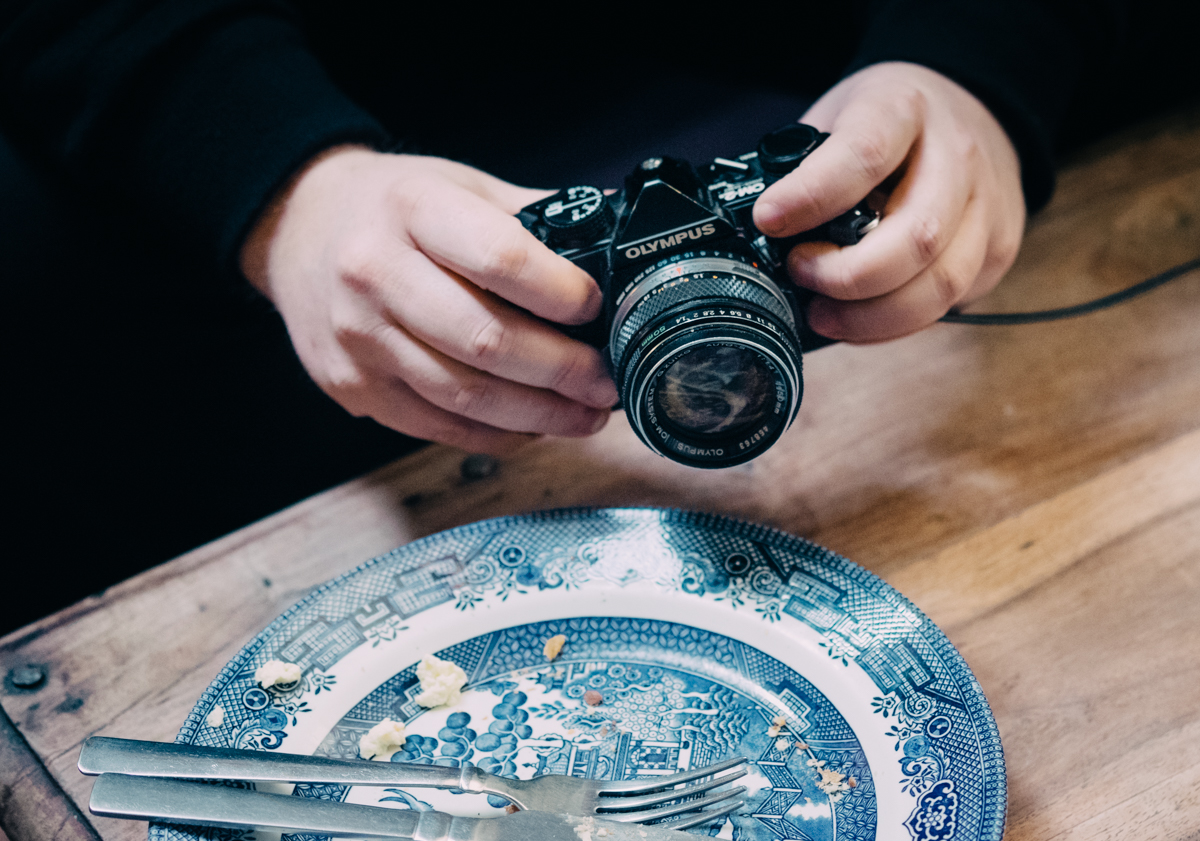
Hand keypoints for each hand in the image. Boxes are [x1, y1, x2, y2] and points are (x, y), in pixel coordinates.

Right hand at [240, 148, 616, 452]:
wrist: (298, 230)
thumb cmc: (390, 207)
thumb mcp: (459, 185)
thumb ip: (530, 217)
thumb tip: (610, 243)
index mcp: (412, 210)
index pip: (499, 259)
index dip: (560, 293)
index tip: (595, 308)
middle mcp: (375, 274)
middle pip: (485, 341)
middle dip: (561, 371)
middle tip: (604, 382)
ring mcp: (358, 338)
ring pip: (464, 396)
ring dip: (539, 415)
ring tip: (584, 414)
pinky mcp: (353, 386)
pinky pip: (437, 425)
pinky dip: (494, 433)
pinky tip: (531, 426)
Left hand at [752, 62, 1025, 341]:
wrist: (971, 109)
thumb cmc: (891, 121)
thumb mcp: (839, 115)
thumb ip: (802, 163)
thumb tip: (755, 228)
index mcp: (905, 108)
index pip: (864, 154)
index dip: (812, 195)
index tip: (768, 220)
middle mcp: (957, 155)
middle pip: (914, 237)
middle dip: (846, 276)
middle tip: (800, 274)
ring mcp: (987, 206)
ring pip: (939, 284)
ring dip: (871, 315)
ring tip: (822, 312)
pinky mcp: (997, 248)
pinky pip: (949, 304)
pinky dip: (895, 323)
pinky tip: (860, 318)